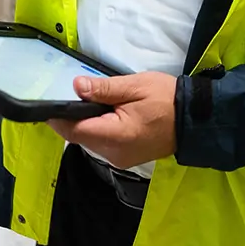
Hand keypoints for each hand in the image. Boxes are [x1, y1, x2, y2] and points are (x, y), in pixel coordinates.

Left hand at [48, 72, 178, 170]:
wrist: (194, 120)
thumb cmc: (166, 99)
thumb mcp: (135, 86)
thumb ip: (104, 89)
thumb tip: (76, 86)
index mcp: (115, 136)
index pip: (74, 130)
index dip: (59, 117)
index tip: (50, 102)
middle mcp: (113, 154)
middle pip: (79, 137)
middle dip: (72, 118)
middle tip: (74, 95)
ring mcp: (119, 159)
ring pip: (89, 142)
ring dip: (85, 124)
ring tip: (91, 102)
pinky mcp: (124, 158)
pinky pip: (101, 145)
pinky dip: (97, 130)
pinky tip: (105, 115)